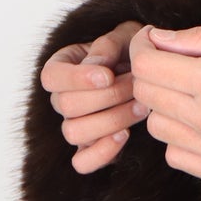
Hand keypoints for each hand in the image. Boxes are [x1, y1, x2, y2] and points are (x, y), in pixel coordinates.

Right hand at [40, 19, 145, 174]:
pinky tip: (125, 135)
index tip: (107, 75)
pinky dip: (102, 153)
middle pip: (67, 107)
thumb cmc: (133, 50)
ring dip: (112, 120)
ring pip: (74, 133)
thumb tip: (95, 68)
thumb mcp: (123, 37)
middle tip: (137, 85)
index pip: (51, 77)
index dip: (76, 79)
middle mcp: (62, 99)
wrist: (149, 74)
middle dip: (108, 97)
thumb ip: (106, 47)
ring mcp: (74, 125)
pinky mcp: (91, 148)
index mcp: (62, 68)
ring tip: (141, 106)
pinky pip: (82, 163)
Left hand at [129, 22, 200, 186]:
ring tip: (193, 92)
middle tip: (171, 60)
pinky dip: (181, 135)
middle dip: (151, 71)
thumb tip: (158, 39)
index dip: (142, 46)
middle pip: (146, 94)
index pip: (148, 65)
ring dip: (166, 105)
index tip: (151, 38)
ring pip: (155, 125)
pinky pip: (174, 153)